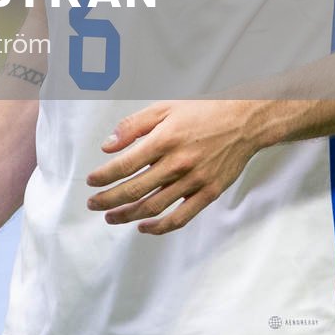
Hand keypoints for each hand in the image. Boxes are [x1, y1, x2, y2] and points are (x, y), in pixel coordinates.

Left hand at [84, 99, 264, 234]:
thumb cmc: (203, 112)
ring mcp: (195, 181)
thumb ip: (133, 126)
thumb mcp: (164, 108)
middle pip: (135, 189)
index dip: (104, 176)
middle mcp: (178, 163)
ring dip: (128, 215)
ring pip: (154, 206)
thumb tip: (107, 146)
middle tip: (93, 204)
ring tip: (111, 217)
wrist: (244, 122)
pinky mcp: (209, 193)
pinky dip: (160, 227)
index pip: (125, 164)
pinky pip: (181, 217)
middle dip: (108, 199)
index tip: (91, 182)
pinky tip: (144, 227)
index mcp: (165, 140)